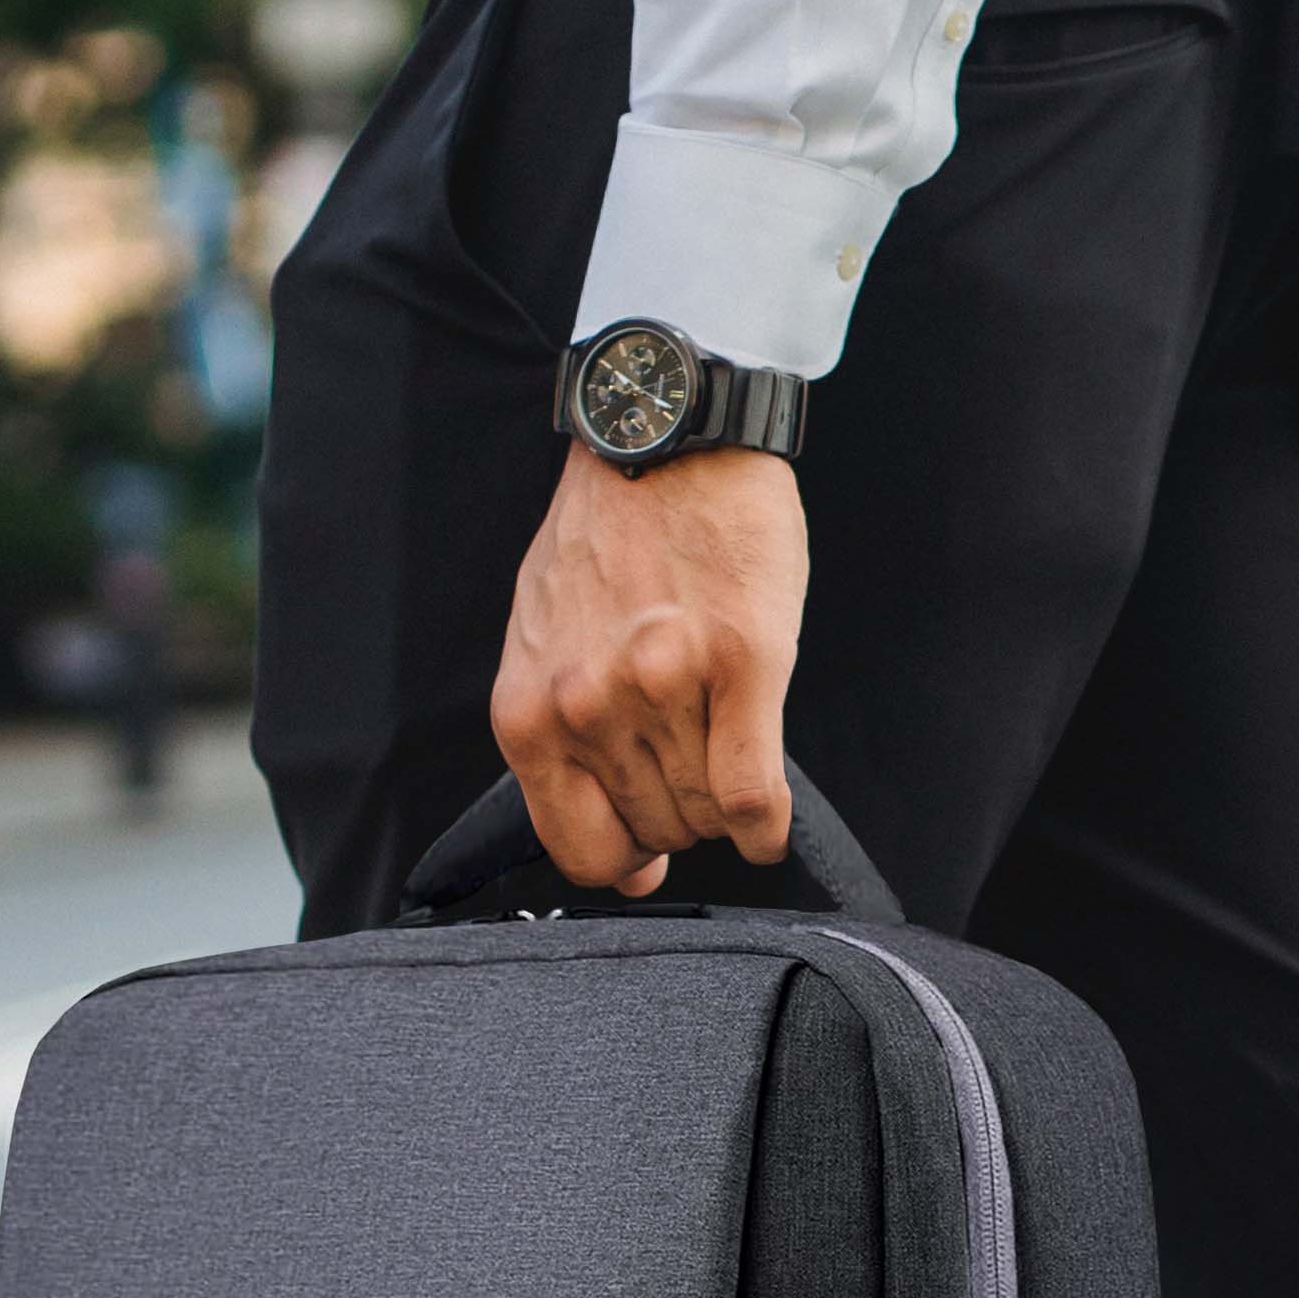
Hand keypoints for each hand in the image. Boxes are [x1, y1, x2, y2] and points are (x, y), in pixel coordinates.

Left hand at [492, 442, 803, 893]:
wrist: (666, 439)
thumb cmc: (609, 535)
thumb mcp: (546, 641)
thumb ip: (562, 742)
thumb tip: (619, 852)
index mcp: (531, 709)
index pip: (580, 848)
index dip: (625, 859)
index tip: (647, 851)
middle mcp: (589, 706)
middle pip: (655, 831)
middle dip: (682, 820)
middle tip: (695, 770)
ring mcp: (665, 688)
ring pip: (706, 815)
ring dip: (725, 809)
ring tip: (728, 758)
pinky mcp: (741, 664)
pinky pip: (754, 793)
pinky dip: (767, 825)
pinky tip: (768, 822)